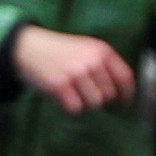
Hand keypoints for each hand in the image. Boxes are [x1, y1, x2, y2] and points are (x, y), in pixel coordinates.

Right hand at [8, 23, 136, 110]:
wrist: (28, 47)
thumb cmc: (59, 51)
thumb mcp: (86, 49)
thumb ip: (104, 65)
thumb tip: (121, 93)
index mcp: (101, 50)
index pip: (125, 77)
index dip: (126, 94)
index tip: (123, 103)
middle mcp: (91, 61)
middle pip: (108, 95)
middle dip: (98, 98)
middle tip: (84, 94)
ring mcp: (76, 73)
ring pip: (93, 104)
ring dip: (83, 104)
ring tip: (72, 94)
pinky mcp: (60, 85)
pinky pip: (75, 109)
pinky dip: (69, 108)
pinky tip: (62, 98)